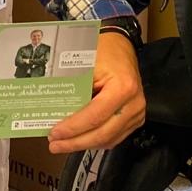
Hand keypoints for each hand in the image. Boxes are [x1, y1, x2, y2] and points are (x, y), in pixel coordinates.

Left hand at [48, 32, 144, 153]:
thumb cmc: (103, 51)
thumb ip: (73, 91)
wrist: (120, 46)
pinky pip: (114, 136)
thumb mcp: (85, 66)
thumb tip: (54, 114)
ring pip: (109, 139)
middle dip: (76, 142)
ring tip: (63, 144)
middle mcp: (134, 103)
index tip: (55, 134)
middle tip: (55, 145)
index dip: (73, 128)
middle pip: (102, 133)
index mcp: (123, 87)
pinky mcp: (135, 118)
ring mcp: (137, 113)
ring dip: (84, 144)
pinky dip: (96, 140)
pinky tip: (80, 139)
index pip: (95, 116)